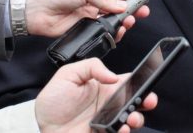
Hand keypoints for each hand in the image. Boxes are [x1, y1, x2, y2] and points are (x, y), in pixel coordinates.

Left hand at [24, 0, 149, 38]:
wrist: (35, 10)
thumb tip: (120, 5)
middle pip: (116, 5)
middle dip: (130, 9)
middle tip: (142, 14)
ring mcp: (87, 13)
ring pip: (110, 18)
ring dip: (120, 21)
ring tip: (128, 23)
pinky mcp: (82, 27)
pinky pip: (100, 30)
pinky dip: (109, 32)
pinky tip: (114, 32)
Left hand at [35, 58, 157, 131]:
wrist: (43, 127)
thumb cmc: (54, 101)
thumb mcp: (68, 74)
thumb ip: (91, 66)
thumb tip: (113, 76)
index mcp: (104, 87)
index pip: (128, 81)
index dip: (141, 80)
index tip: (148, 78)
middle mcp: (110, 104)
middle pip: (136, 101)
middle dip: (147, 100)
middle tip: (148, 100)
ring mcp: (109, 121)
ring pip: (132, 119)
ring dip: (137, 117)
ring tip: (130, 117)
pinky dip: (125, 131)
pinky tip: (120, 128)